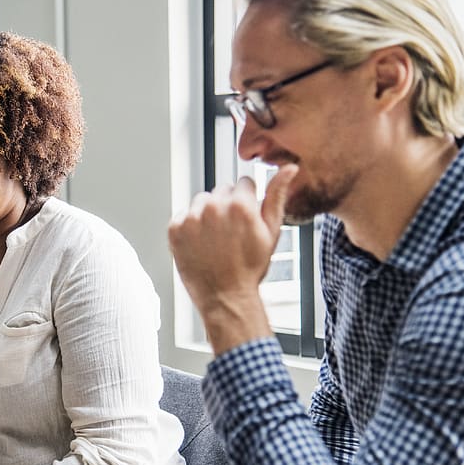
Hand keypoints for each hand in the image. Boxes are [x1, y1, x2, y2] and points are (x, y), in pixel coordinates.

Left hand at [168, 165, 297, 352]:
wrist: (225, 297)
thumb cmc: (251, 267)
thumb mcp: (271, 231)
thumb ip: (277, 195)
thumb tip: (289, 167)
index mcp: (240, 204)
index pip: (243, 183)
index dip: (247, 201)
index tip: (246, 220)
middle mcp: (213, 207)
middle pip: (221, 191)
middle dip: (227, 206)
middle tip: (231, 233)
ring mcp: (191, 218)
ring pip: (201, 201)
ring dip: (207, 214)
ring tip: (216, 239)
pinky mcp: (174, 229)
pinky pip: (184, 215)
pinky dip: (190, 226)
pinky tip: (201, 243)